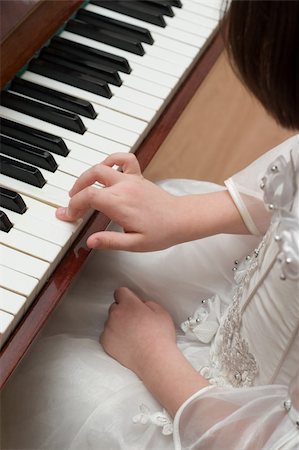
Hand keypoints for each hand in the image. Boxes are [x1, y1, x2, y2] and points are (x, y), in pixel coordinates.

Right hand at [56, 153, 180, 250]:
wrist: (182, 219)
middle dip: (75, 191)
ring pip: (101, 167)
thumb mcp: (135, 244)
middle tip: (71, 205)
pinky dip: (111, 159)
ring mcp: (131, 180)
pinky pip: (124, 159)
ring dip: (87, 176)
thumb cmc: (162, 232)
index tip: (67, 215)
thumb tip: (90, 241)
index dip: (73, 205)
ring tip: (80, 189)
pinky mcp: (138, 177)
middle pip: (90, 179)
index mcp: (120, 204)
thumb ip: (111, 241)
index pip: (87, 197)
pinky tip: (105, 169)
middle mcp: (124, 188)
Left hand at [100, 287, 175, 376]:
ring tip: (132, 335)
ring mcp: (109, 329)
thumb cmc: (160, 337)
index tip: (131, 303)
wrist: (155, 360)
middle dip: (123, 311)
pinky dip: (114, 337)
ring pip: (111, 321)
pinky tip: (126, 343)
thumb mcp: (161, 312)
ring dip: (118, 324)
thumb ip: (147, 303)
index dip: (127, 297)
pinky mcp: (105, 342)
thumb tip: (140, 304)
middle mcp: (116, 314)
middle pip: (115, 307)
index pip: (120, 292)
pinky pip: (107, 334)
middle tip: (135, 322)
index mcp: (129, 304)